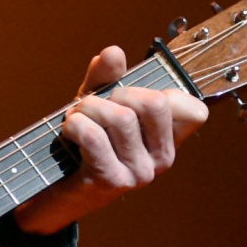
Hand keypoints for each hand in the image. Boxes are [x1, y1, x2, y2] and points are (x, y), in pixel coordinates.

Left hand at [14, 45, 208, 235]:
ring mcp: (139, 174)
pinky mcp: (111, 181)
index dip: (162, 91)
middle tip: (93, 106)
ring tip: (75, 118)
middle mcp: (161, 161)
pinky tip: (68, 132)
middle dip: (115, 93)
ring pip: (121, 117)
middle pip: (154, 103)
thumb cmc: (80, 146)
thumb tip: (114, 52)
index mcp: (168, 142)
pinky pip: (94, 136)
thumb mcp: (96, 105)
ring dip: (88, 109)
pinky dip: (75, 125)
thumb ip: (106, 77)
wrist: (52, 194)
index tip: (130, 98)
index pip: (194, 111)